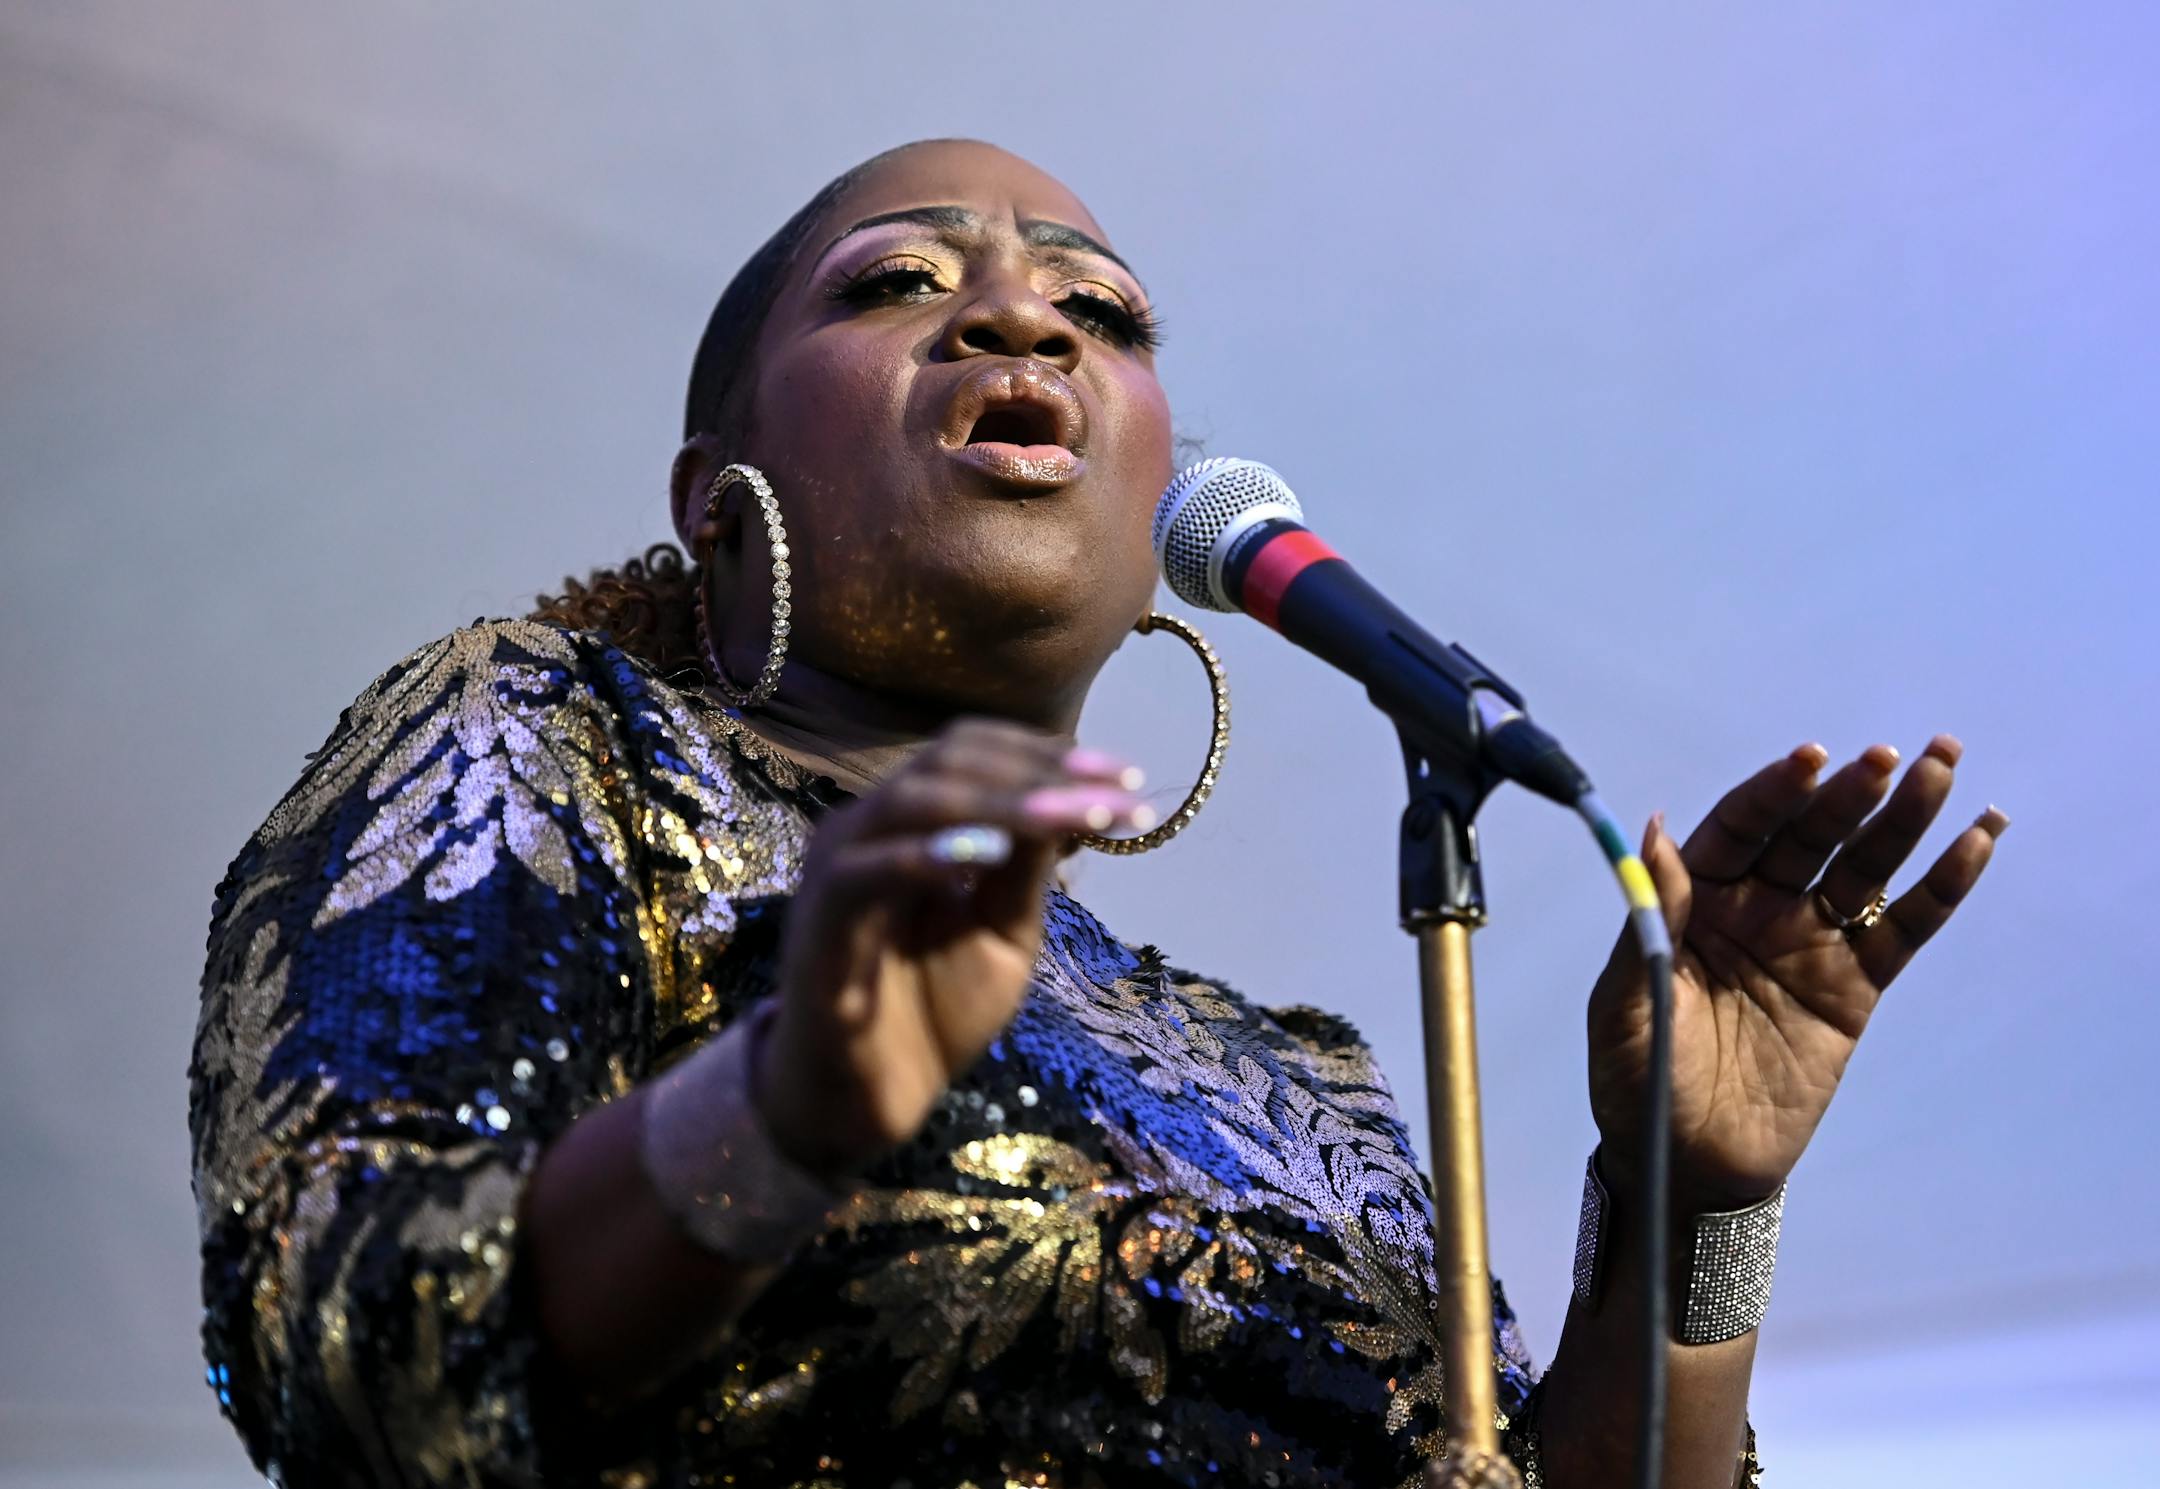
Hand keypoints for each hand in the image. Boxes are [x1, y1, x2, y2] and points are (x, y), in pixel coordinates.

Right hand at [755, 720, 1149, 1177]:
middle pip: (948, 761)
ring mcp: (840, 866)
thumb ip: (1027, 868)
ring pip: (913, 799)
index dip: (1047, 753)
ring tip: (1070, 813)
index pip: (972, 752)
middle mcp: (871, 827)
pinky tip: (987, 854)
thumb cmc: (935, 1010)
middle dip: (1039, 771)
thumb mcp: (1005, 931)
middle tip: (1115, 789)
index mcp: (912, 822)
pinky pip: (864, 872)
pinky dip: (923, 855)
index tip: (1126, 774)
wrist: (874, 1097)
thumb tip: (1077, 795)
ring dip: (1000, 801)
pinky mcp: (820, 919)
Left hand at [1587, 735, 2007, 1215]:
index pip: (1740, 828)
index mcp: (1696, 900)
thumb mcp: (1626, 1003)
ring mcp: (1809, 943)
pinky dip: (1941, 887)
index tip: (1810, 761)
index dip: (1775, 792)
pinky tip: (1975, 841)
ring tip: (1942, 766)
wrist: (1687, 1162)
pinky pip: (1903, 929)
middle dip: (1848, 793)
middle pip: (1809, 835)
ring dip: (1904, 817)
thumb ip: (1651, 921)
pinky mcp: (1854, 988)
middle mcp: (1757, 907)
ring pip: (1863, 867)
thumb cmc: (1638, 1080)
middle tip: (1889, 756)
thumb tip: (1657, 832)